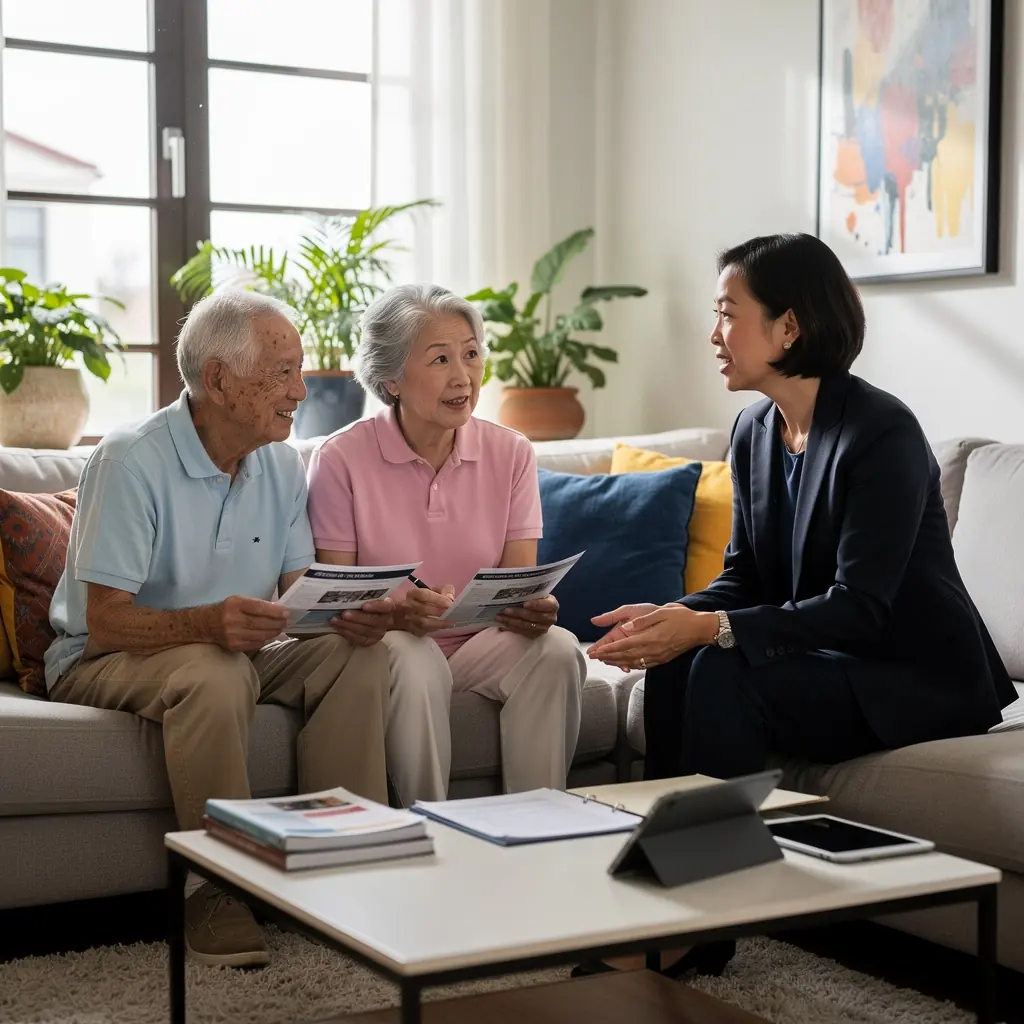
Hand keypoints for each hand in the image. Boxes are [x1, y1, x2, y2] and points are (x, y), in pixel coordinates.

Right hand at [210, 595, 289, 652]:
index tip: (287, 612)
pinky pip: (255, 644)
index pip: (259, 608)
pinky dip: (264, 639)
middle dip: (277, 623)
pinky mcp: (234, 646)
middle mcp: (232, 620)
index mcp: (234, 604)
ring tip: (280, 628)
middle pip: (261, 623)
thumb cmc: (226, 610)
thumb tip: (278, 610)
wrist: (206, 625)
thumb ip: (256, 604)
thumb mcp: (238, 600)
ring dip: (273, 632)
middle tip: (287, 622)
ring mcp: (233, 635)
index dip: (275, 611)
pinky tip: (268, 635)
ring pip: (260, 635)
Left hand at [330, 598, 394, 647]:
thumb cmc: (372, 603)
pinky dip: (346, 633)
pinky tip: (338, 628)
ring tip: (335, 620)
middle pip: (372, 621)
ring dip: (347, 626)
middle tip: (344, 614)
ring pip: (363, 631)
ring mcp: (378, 633)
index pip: (384, 607)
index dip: (375, 606)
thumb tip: (349, 589)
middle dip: (357, 617)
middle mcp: (385, 621)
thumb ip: (366, 595)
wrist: (380, 618)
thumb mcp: (373, 597)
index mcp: (388, 607)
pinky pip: (358, 639)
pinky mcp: (370, 641)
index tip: (364, 605)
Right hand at [396, 585, 455, 637]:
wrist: (412, 613)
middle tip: (452, 613)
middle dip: (439, 611)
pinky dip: (435, 629)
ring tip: (450, 622)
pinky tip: (445, 626)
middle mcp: (408, 606)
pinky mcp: (412, 630)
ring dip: (438, 623)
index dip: (438, 599)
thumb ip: (445, 591)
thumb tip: (450, 598)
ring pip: (422, 622)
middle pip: (423, 609)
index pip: (424, 595)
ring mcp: (408, 619)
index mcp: (413, 594)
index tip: (450, 603)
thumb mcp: (436, 591)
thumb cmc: (427, 600)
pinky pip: (424, 631)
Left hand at [496, 595, 558, 636]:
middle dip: (518, 613)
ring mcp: (543, 628)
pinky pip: (522, 632)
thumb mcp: (536, 593)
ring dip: (512, 622)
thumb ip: (530, 593)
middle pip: (533, 616)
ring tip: (500, 617)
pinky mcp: (536, 634)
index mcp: (552, 605)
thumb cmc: (536, 598)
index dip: (535, 605)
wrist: (539, 609)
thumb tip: (515, 590)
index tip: (524, 603)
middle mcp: (550, 618)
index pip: (545, 605)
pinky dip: (512, 628)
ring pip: (526, 626)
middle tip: (505, 610)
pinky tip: (502, 624)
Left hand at [588, 604, 718, 669]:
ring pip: (634, 662)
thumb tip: (626, 627)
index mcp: (650, 637)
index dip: (608, 650)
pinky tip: (625, 664)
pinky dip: (632, 665)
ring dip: (618, 662)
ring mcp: (658, 656)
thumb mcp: (661, 612)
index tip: (596, 651)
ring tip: (606, 661)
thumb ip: (642, 621)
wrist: (701, 629)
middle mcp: (653, 650)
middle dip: (609, 658)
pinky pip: (644, 665)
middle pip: (626, 656)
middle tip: (595, 658)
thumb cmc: (682, 617)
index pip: (624, 646)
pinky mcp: (663, 658)